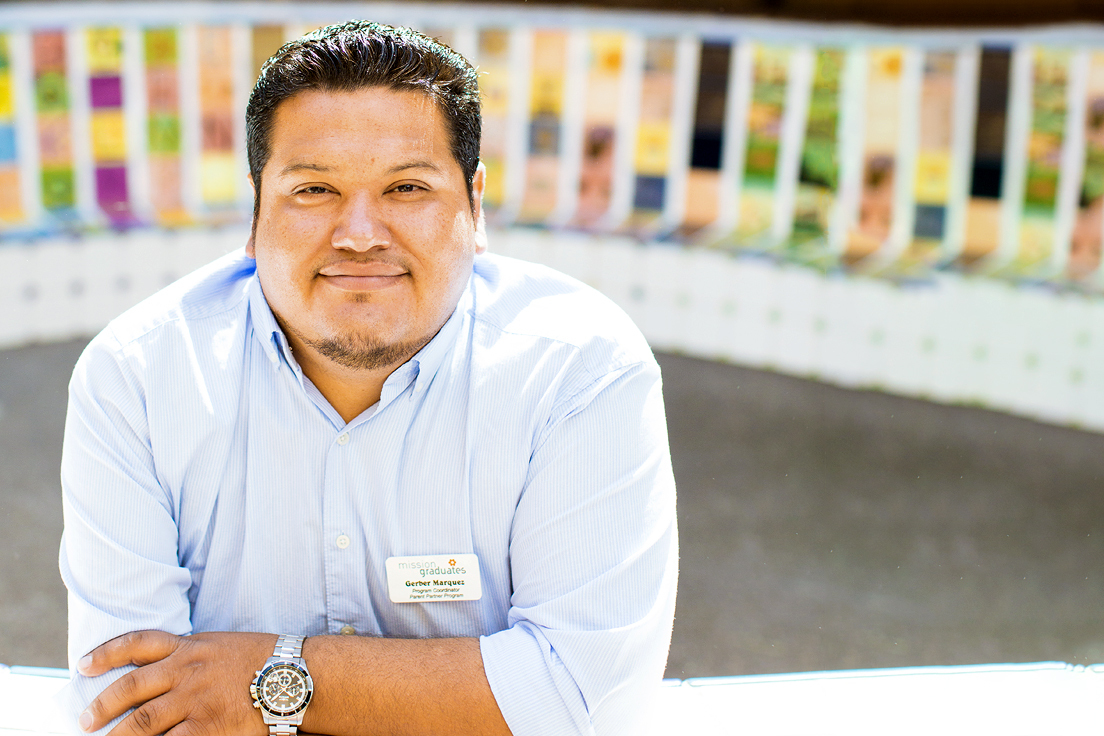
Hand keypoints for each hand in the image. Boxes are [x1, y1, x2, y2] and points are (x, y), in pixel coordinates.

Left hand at [76, 630, 276, 735]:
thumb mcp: (221, 646)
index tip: (83, 665)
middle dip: (102, 706)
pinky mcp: (208, 727)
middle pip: (131, 688)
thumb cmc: (262, 660)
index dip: (107, 653)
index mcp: (190, 647)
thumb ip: (190, 655)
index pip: (138, 643)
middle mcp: (187, 671)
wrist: (295, 675)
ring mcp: (195, 700)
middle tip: (85, 720)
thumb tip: (159, 670)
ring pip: (141, 722)